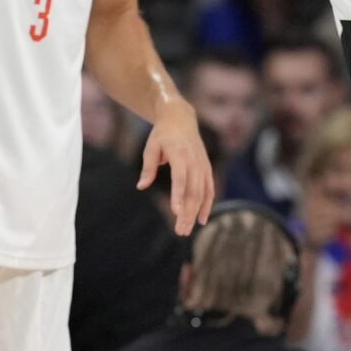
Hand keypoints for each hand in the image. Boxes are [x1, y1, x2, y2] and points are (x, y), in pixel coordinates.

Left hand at [141, 100, 213, 233]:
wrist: (181, 119)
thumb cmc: (162, 135)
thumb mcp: (151, 147)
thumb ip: (148, 167)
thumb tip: (141, 186)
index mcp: (179, 154)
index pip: (180, 178)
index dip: (179, 195)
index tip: (176, 212)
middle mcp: (194, 161)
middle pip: (193, 190)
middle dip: (187, 212)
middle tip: (180, 231)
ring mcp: (203, 165)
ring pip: (202, 193)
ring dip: (195, 213)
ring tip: (187, 230)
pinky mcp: (207, 169)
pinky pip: (209, 189)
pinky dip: (207, 205)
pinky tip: (201, 220)